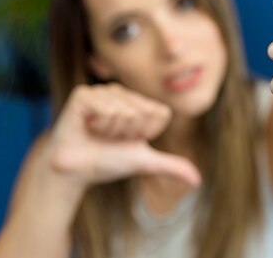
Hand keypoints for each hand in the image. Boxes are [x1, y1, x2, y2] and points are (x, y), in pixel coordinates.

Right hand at [45, 83, 200, 189]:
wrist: (74, 170)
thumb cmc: (107, 162)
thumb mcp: (144, 162)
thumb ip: (171, 165)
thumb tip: (197, 181)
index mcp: (140, 105)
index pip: (161, 114)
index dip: (146, 134)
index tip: (128, 141)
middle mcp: (123, 94)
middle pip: (144, 112)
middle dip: (128, 132)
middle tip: (109, 138)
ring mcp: (103, 92)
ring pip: (124, 111)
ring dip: (111, 130)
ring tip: (97, 133)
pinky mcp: (84, 94)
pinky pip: (104, 107)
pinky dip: (97, 123)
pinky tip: (86, 126)